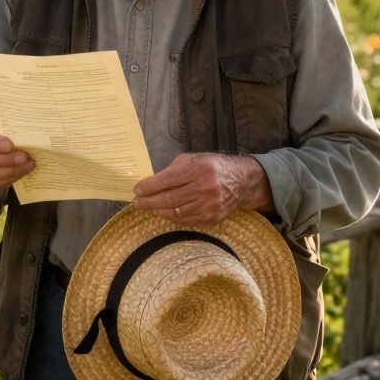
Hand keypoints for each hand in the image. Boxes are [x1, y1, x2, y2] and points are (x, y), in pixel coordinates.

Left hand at [131, 153, 274, 225]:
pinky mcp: (212, 218)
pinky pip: (185, 220)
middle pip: (169, 198)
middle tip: (137, 202)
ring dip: (158, 210)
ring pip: (175, 212)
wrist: (242, 182)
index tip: (137, 190)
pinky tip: (164, 212)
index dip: (149, 186)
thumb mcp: (194, 159)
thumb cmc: (213, 167)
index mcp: (199, 169)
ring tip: (148, 206)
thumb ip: (173, 169)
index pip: (168, 180)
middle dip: (149, 201)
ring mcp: (209, 206)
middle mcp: (205, 188)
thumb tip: (151, 181)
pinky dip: (172, 217)